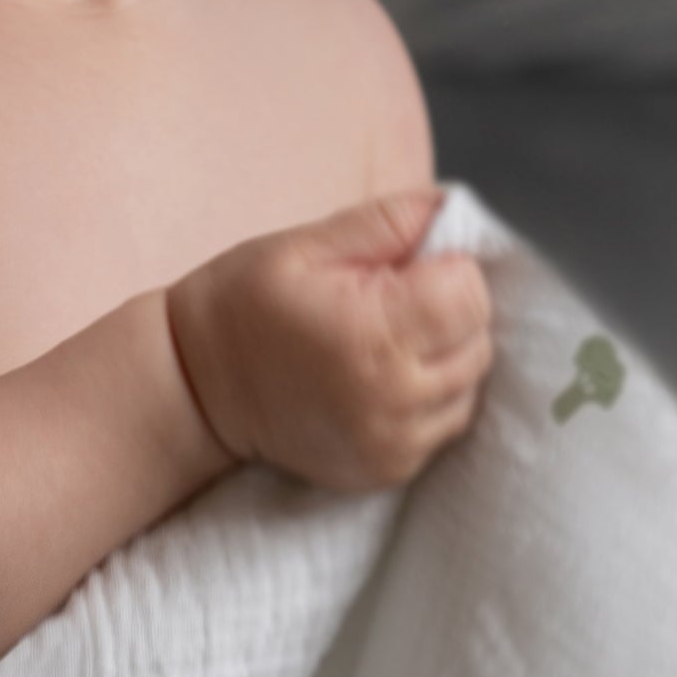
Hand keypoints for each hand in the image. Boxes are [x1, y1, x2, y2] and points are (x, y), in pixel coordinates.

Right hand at [166, 189, 493, 492]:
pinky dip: (430, 399)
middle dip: (450, 314)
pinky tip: (384, 379)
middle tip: (396, 304)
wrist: (198, 392)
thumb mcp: (306, 244)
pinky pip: (445, 425)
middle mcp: (392, 396)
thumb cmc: (247, 305)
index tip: (406, 270)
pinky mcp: (389, 469)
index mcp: (373, 332)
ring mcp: (393, 442)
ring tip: (390, 343)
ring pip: (468, 387)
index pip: (471, 295)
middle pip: (478, 343)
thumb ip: (387, 222)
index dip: (448, 272)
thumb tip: (449, 206)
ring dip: (446, 359)